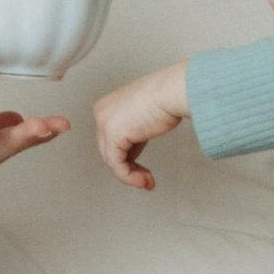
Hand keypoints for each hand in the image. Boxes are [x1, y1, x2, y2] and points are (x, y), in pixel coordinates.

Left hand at [94, 62, 189, 188]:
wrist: (171, 91)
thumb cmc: (165, 97)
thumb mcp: (143, 117)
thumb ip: (133, 134)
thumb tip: (132, 153)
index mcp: (106, 106)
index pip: (110, 139)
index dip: (127, 156)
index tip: (142, 168)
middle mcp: (101, 113)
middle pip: (109, 150)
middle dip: (129, 167)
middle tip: (145, 179)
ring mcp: (104, 123)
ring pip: (112, 160)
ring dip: (131, 175)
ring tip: (147, 182)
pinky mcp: (112, 135)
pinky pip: (117, 165)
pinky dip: (130, 177)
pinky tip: (143, 181)